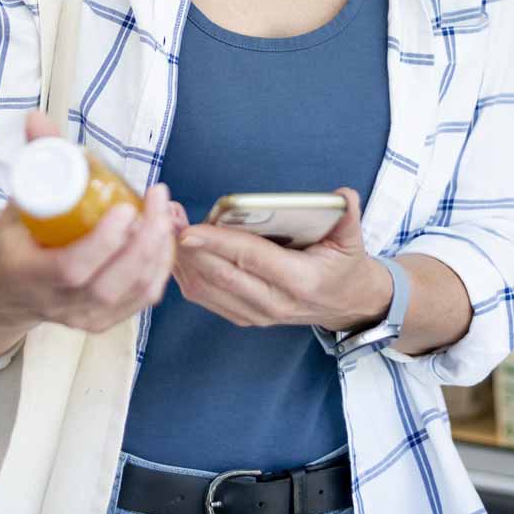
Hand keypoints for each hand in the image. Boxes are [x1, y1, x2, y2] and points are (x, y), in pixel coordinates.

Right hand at [0, 112, 176, 334]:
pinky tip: (163, 237)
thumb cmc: (13, 240)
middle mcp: (57, 304)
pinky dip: (160, 266)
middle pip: (110, 285)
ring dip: (158, 251)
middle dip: (144, 242)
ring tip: (163, 212)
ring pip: (132, 293)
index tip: (125, 207)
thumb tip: (37, 116)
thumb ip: (35, 160)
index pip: (71, 269)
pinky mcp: (103, 321)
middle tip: (157, 200)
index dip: (102, 242)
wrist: (5, 291)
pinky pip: (142, 298)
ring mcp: (83, 318)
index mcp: (28, 274)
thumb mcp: (18, 201)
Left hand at [173, 187, 392, 332]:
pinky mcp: (244, 317)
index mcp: (300, 281)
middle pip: (220, 274)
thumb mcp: (351, 242)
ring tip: (163, 225)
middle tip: (165, 216)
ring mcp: (257, 315)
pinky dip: (185, 273)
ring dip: (181, 258)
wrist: (346, 305)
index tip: (189, 229)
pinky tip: (173, 248)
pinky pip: (206, 297)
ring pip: (206, 289)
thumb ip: (347, 218)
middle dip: (189, 246)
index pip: (250, 258)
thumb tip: (343, 195)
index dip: (217, 243)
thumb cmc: (344, 267)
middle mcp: (274, 304)